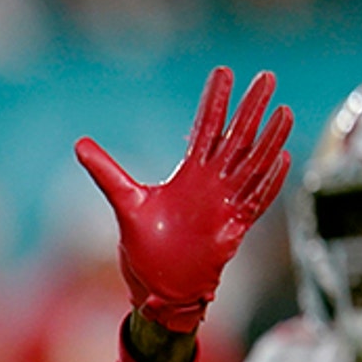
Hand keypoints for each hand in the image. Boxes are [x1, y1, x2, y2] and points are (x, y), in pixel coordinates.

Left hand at [75, 66, 292, 333]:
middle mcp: (211, 184)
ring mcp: (225, 205)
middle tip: (266, 77)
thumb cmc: (146, 248)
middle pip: (236, 138)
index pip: (205, 129)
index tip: (224, 71)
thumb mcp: (125, 203)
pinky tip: (281, 159)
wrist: (158, 289)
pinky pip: (256, 201)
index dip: (215, 101)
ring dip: (269, 140)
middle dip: (250, 109)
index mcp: (188, 175)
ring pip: (253, 165)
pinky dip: (268, 182)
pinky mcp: (233, 229)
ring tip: (283, 111)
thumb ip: (106, 172)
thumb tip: (79, 144)